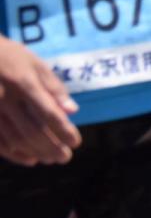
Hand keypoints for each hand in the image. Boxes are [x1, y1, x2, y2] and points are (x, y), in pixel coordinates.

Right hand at [0, 37, 80, 165]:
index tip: (76, 142)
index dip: (63, 130)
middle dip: (51, 146)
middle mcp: (6, 99)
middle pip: (32, 130)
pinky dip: (14, 154)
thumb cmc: (11, 57)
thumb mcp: (35, 64)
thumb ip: (54, 88)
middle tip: (66, 157)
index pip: (48, 112)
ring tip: (52, 160)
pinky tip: (30, 159)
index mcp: (23, 83)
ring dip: (36, 152)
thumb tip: (72, 111)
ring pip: (15, 139)